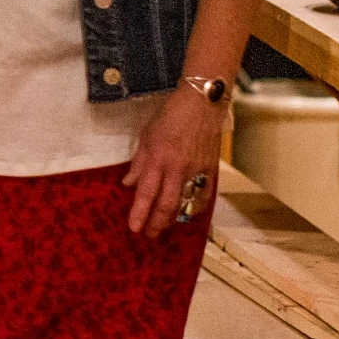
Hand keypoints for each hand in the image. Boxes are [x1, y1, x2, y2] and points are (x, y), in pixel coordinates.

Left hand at [124, 85, 226, 236]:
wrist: (202, 104)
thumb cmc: (171, 116)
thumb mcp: (147, 136)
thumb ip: (139, 162)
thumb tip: (128, 183)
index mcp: (158, 158)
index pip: (146, 193)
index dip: (140, 213)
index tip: (134, 228)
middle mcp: (177, 168)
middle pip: (167, 205)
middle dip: (157, 223)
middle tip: (149, 234)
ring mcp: (196, 170)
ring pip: (186, 204)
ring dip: (174, 219)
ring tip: (165, 226)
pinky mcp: (210, 170)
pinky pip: (203, 196)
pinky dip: (195, 207)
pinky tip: (189, 213)